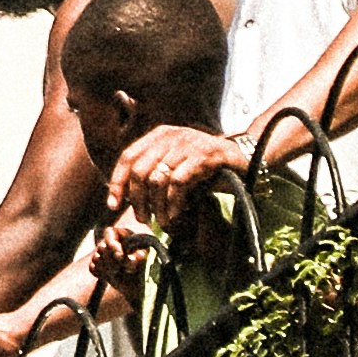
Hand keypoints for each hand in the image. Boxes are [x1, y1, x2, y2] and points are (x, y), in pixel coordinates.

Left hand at [102, 121, 230, 228]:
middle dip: (138, 199)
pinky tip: (174, 214)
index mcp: (159, 135)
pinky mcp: (205, 155)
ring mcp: (188, 143)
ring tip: (162, 221)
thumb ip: (154, 174)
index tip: (114, 205)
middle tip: (143, 219)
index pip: (128, 157)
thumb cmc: (206, 168)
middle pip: (140, 170)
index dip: (118, 182)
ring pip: (158, 178)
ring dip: (157, 206)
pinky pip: (179, 182)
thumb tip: (127, 198)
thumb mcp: (176, 165)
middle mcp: (171, 135)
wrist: (244, 160)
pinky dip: (173, 202)